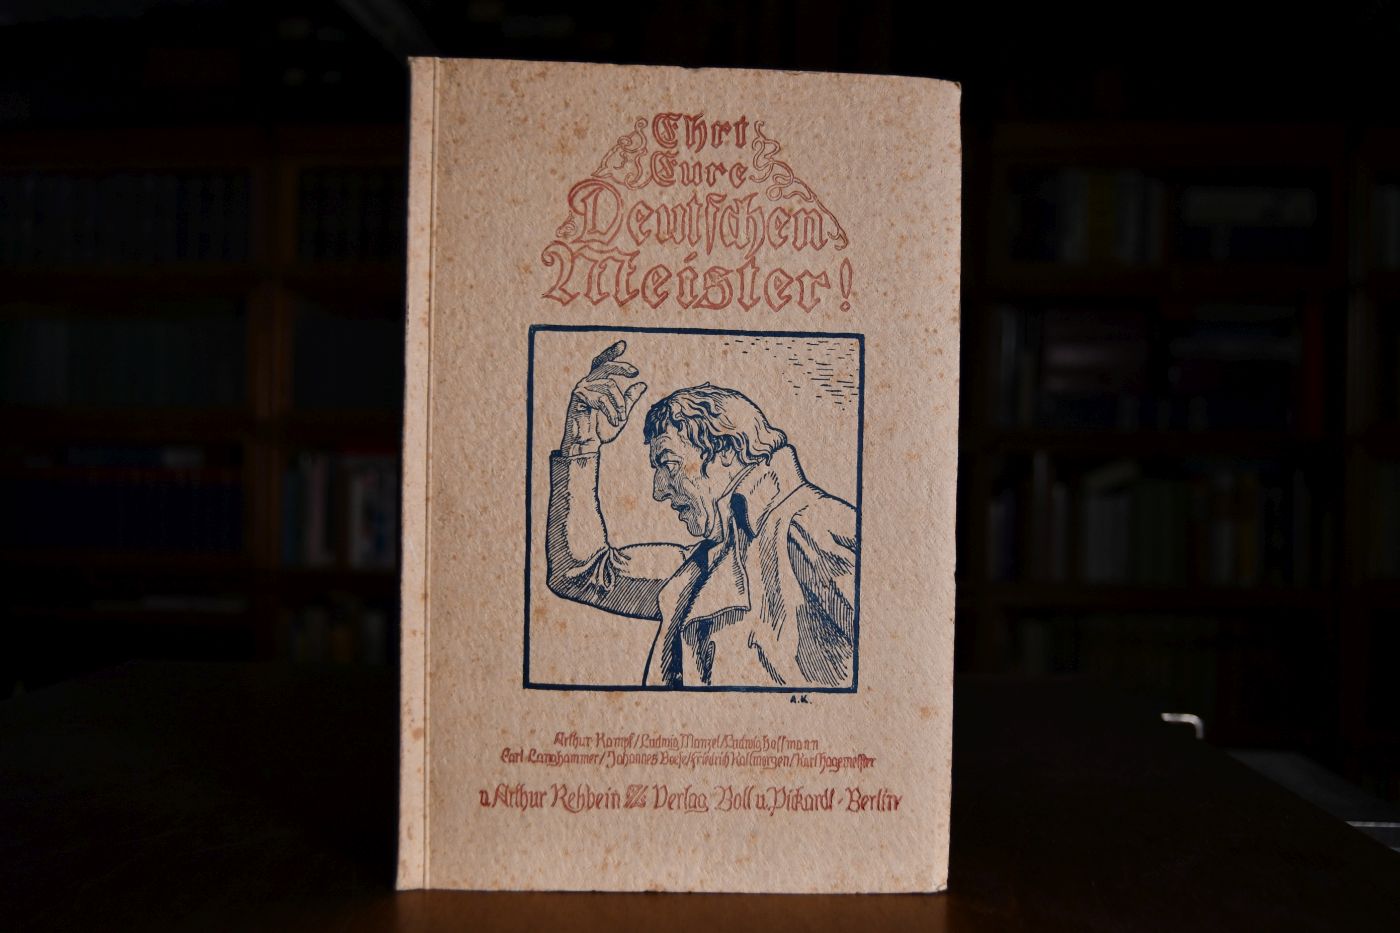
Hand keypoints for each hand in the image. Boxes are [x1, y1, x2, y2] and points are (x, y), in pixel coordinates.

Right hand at [560, 340, 646, 454]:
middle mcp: (587, 383)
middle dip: (620, 366)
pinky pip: (601, 398)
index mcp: (596, 384)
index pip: (603, 363)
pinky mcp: (578, 396)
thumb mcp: (621, 413)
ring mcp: (581, 388)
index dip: (612, 353)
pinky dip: (611, 410)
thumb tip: (642, 384)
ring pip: (609, 386)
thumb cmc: (601, 429)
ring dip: (619, 404)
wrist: (587, 444)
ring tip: (621, 419)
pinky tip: (614, 421)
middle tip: (634, 372)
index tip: (623, 344)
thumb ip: (630, 399)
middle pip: (604, 365)